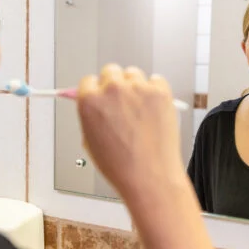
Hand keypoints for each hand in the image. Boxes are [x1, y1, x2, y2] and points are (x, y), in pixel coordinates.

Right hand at [76, 64, 185, 199]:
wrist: (149, 177)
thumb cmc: (121, 166)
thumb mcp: (90, 141)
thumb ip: (90, 116)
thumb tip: (95, 104)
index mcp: (90, 101)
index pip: (88, 81)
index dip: (95, 90)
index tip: (100, 95)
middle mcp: (112, 90)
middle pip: (110, 71)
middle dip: (114, 84)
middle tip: (120, 102)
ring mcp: (138, 89)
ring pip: (133, 74)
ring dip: (134, 86)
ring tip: (138, 108)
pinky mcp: (160, 92)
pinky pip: (156, 80)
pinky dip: (155, 90)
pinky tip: (153, 108)